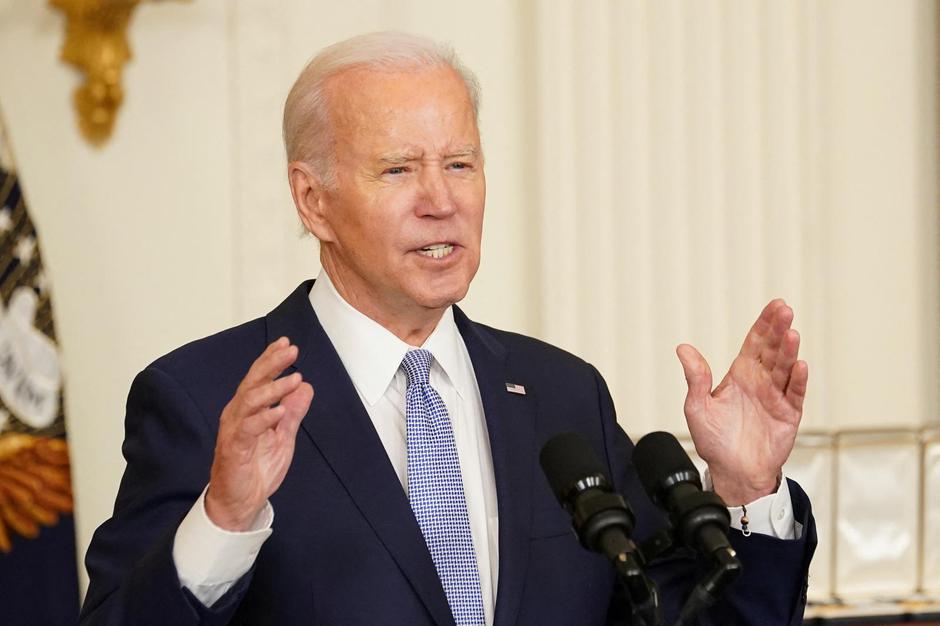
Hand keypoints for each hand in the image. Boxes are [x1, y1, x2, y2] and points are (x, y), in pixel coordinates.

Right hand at [205, 337, 313, 530]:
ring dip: (272, 388)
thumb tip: (306, 387)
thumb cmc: (256, 469)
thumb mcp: (283, 437)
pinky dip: (264, 418)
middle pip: (252, 382)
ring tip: (293, 378)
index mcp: (248, 410)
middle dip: (271, 363)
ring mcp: (233, 431)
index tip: (287, 343)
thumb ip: (292, 412)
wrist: (240, 502)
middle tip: (291, 350)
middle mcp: (237, 415)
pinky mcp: (234, 449)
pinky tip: (279, 411)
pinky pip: (248, 429)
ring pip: (249, 401)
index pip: (259, 378)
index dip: (271, 359)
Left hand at [676, 300, 807, 504]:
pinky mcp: (788, 416)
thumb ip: (696, 377)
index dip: (764, 324)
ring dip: (789, 351)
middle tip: (786, 310)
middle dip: (779, 330)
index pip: (755, 343)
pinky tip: (799, 366)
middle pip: (773, 350)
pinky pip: (795, 394)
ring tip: (792, 334)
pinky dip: (797, 381)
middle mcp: (761, 382)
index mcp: (740, 375)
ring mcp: (776, 397)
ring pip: (785, 369)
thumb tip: (683, 348)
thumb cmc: (714, 441)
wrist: (733, 472)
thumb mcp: (698, 406)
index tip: (775, 305)